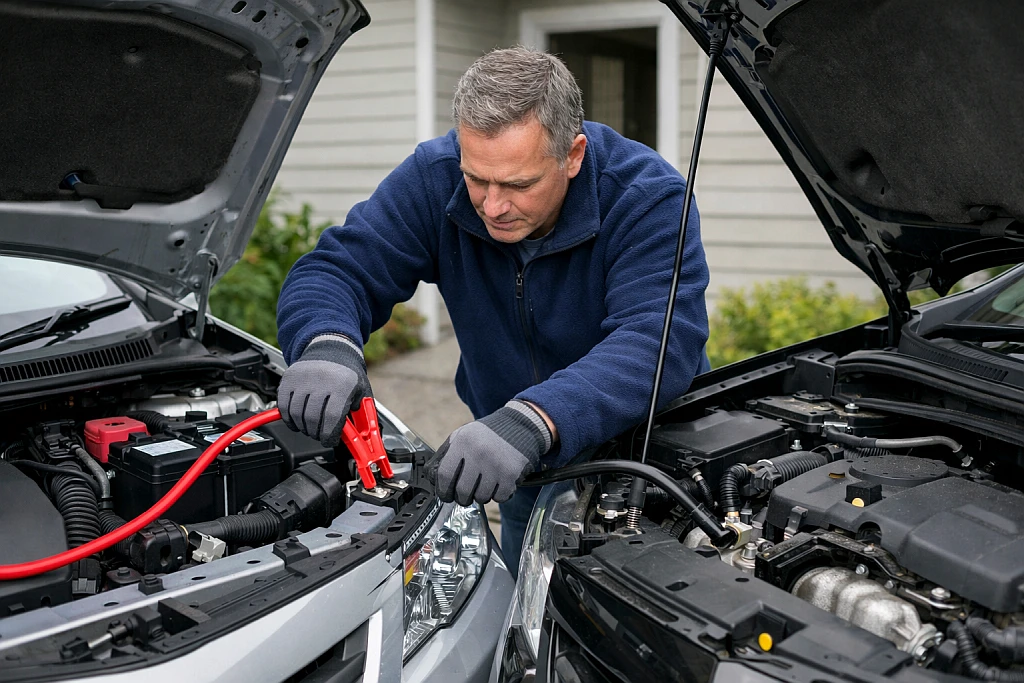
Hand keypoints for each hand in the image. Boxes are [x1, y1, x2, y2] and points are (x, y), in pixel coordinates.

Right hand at [277, 335, 370, 446]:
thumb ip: (359, 415)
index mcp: (342, 385)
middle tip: (320, 435)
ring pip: (296, 414)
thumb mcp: (360, 393)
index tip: (330, 441)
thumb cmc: (347, 375)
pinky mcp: (288, 379)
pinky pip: (283, 406)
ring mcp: (302, 379)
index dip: (329, 435)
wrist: (332, 349)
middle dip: (316, 433)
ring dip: (303, 427)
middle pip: (312, 418)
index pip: (332, 418)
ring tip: (310, 428)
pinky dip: (289, 419)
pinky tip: (297, 421)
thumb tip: (356, 438)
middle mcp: (321, 380)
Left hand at [428, 400, 552, 505]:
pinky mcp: (511, 474)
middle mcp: (478, 453)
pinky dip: (498, 495)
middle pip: (462, 491)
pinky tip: (498, 483)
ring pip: (481, 497)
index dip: (443, 490)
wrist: (520, 426)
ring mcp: (496, 464)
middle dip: (462, 498)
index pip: (444, 475)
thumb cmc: (487, 435)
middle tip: (465, 496)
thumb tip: (432, 478)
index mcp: (462, 442)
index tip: (445, 495)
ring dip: (481, 496)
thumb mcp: (463, 435)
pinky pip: (499, 497)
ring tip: (484, 485)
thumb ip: (446, 454)